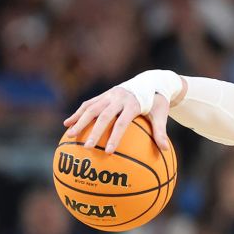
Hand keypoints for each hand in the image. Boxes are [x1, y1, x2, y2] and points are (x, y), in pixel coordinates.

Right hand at [61, 71, 180, 153]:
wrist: (151, 81)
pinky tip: (68, 124)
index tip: (109, 151)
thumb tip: (166, 149)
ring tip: (70, 135)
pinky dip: (78, 113)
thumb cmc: (157, 102)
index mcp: (133, 104)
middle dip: (94, 132)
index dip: (115, 137)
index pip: (122, 123)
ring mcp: (109, 95)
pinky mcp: (103, 95)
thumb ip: (161, 131)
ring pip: (91, 108)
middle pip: (103, 116)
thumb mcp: (162, 114)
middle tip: (87, 147)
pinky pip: (88, 104)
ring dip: (79, 121)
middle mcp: (119, 98)